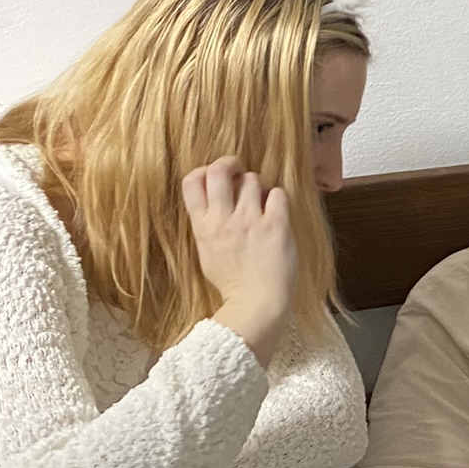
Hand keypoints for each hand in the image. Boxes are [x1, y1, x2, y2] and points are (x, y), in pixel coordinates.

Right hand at [182, 158, 297, 367]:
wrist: (257, 304)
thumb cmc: (233, 283)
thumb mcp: (207, 253)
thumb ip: (207, 226)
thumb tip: (212, 202)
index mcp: (203, 227)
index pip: (191, 182)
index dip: (203, 171)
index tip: (214, 176)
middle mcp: (224, 220)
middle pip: (218, 171)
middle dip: (229, 163)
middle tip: (239, 172)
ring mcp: (250, 221)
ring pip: (251, 179)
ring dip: (257, 186)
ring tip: (261, 203)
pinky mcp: (275, 226)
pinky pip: (277, 193)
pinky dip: (278, 198)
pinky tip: (276, 212)